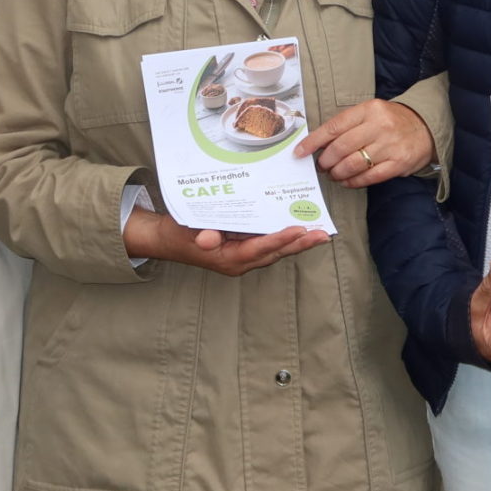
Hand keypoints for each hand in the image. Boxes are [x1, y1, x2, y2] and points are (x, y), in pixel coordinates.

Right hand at [122, 206, 330, 276]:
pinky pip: (269, 246)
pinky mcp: (244, 251)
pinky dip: (284, 238)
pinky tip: (299, 228)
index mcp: (229, 258)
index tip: (300, 230)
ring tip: (320, 232)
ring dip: (298, 242)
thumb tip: (208, 239)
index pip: (260, 248)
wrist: (167, 240)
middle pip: (275, 253)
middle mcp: (241, 262)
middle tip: (323, 234)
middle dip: (300, 244)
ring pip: (275, 251)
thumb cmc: (178, 233)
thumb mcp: (186, 231)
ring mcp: (243, 258)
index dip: (281, 239)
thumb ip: (200, 235)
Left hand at [293, 99, 434, 188]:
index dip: (314, 141)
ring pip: (353, 164)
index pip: (334, 127)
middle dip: (326, 161)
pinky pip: (369, 177)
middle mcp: (380, 126)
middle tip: (321, 166)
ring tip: (333, 174)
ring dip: (337, 173)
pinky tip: (347, 181)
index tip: (299, 152)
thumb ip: (348, 125)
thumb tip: (319, 144)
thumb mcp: (371, 113)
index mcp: (369, 109)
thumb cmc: (391, 121)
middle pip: (341, 147)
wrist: (426, 127)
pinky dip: (353, 182)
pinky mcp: (398, 163)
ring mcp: (390, 145)